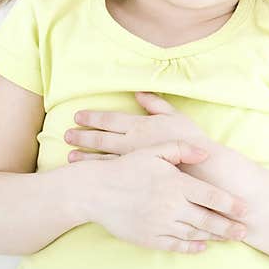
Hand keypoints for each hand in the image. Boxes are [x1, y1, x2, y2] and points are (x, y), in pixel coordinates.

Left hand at [66, 91, 206, 161]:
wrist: (202, 169)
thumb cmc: (191, 140)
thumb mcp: (175, 115)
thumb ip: (155, 103)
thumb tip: (138, 92)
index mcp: (140, 124)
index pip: (109, 119)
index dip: (92, 117)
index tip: (77, 116)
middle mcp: (131, 142)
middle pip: (100, 138)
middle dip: (82, 135)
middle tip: (66, 134)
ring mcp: (131, 161)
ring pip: (101, 157)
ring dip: (84, 155)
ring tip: (69, 155)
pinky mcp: (135, 176)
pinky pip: (111, 172)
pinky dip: (96, 170)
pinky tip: (86, 171)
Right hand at [80, 140, 248, 252]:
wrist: (95, 191)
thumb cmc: (126, 168)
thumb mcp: (154, 151)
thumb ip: (182, 149)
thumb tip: (206, 152)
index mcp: (176, 183)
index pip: (210, 196)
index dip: (230, 204)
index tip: (245, 210)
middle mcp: (171, 206)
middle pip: (207, 220)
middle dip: (229, 227)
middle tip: (245, 231)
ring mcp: (160, 224)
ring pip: (194, 234)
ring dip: (213, 237)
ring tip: (228, 238)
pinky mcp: (149, 237)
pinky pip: (175, 246)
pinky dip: (191, 247)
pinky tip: (201, 246)